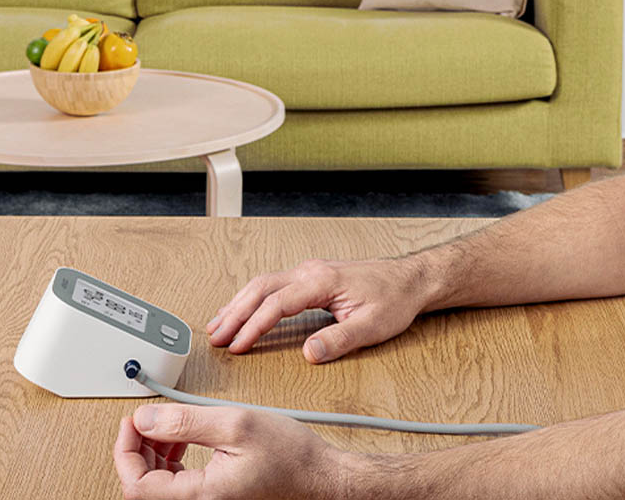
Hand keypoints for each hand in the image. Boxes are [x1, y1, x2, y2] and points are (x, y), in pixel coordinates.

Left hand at [113, 403, 345, 499]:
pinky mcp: (215, 499)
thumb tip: (146, 419)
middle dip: (138, 449)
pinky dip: (172, 461)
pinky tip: (183, 440)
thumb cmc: (291, 456)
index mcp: (201, 496)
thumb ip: (186, 421)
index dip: (125, 450)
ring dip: (154, 454)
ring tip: (165, 426)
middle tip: (145, 419)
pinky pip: (177, 486)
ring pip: (158, 486)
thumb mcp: (237, 424)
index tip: (131, 421)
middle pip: (143, 487)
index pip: (137, 485)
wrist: (320, 478)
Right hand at [207, 257, 427, 361]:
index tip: (238, 345)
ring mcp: (310, 271)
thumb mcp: (372, 326)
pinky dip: (252, 298)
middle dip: (234, 313)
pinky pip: (273, 284)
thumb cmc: (394, 299)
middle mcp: (311, 271)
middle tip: (214, 337)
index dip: (254, 326)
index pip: (277, 303)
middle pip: (261, 289)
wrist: (409, 280)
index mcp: (322, 281)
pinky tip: (242, 310)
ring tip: (217, 326)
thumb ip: (339, 340)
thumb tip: (309, 353)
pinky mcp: (311, 276)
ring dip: (238, 304)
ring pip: (263, 283)